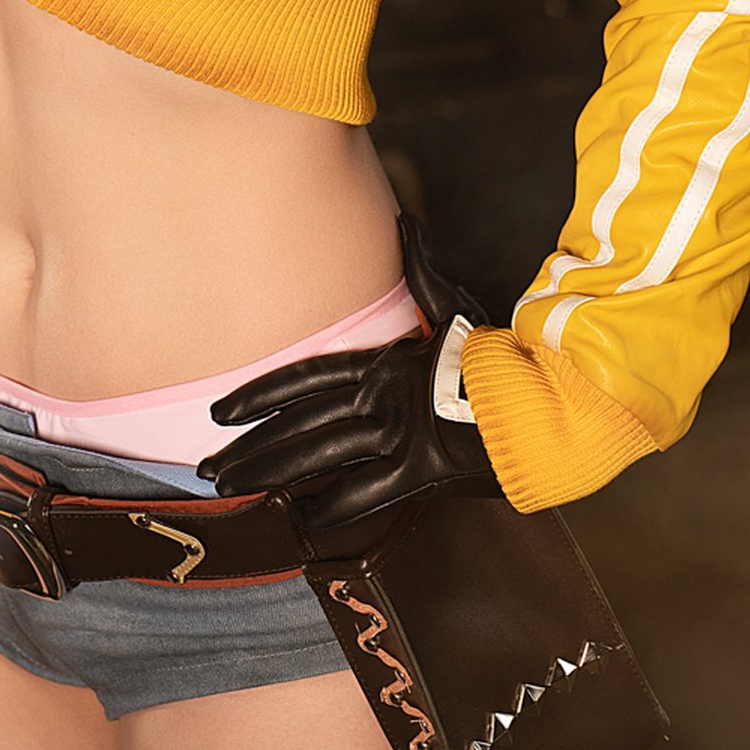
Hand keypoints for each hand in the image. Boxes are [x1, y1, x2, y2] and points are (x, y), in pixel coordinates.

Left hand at [195, 208, 502, 555]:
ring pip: (316, 454)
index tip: (219, 411)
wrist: (544, 396)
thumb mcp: (455, 305)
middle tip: (205, 468)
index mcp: (382, 363)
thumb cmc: (496, 354)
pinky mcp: (419, 470)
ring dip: (268, 472)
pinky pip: (363, 495)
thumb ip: (423, 270)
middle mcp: (380, 397)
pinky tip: (293, 525)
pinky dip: (329, 510)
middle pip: (298, 421)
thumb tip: (407, 224)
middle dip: (248, 446)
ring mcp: (396, 434)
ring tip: (226, 490)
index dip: (260, 393)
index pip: (304, 377)